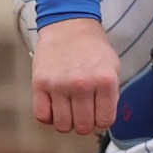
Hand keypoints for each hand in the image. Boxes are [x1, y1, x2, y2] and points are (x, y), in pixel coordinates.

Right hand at [32, 17, 117, 134]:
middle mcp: (82, 84)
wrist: (69, 26)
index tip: (98, 117)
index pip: (104, 120)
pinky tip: (55, 107)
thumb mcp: (113, 67)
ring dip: (66, 122)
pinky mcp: (39, 84)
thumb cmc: (93, 48)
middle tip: (83, 115)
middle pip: (82, 126)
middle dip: (84, 125)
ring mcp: (59, 85)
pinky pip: (42, 116)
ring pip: (62, 125)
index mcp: (105, 80)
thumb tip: (103, 118)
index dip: (102, 122)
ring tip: (69, 111)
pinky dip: (49, 117)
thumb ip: (111, 93)